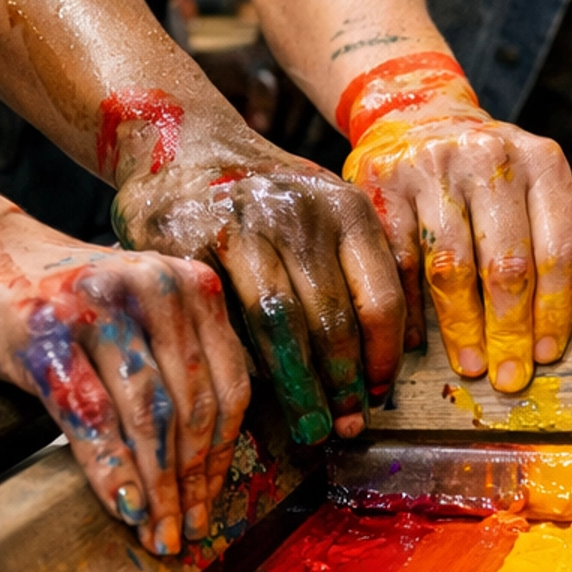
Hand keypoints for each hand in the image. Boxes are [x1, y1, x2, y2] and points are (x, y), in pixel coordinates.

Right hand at [0, 205, 249, 554]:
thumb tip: (207, 469)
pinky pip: (90, 416)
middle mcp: (154, 289)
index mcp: (191, 285)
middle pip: (191, 406)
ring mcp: (99, 309)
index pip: (229, 384)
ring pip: (147, 415)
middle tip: (188, 530)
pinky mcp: (46, 335)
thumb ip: (183, 363)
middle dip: (191, 481)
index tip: (214, 502)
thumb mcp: (143, 313)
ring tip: (158, 531)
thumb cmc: (72, 299)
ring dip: (157, 485)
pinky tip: (123, 504)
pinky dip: (110, 468)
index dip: (223, 454)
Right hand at [109, 110, 403, 448]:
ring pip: (281, 324)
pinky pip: (225, 317)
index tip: (380, 397)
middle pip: (334, 320)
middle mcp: (300, 215)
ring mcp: (243, 227)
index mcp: (348, 211)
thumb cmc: (269, 200)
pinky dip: (244, 361)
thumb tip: (389, 362)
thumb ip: (358, 272)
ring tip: (310, 425)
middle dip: (344, 385)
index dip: (383, 360)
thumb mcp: (325, 214)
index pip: (381, 300)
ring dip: (299, 387)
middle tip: (347, 426)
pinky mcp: (190, 242)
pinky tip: (256, 391)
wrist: (183, 145)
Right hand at [340, 55, 571, 394]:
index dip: (554, 311)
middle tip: (509, 378)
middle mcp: (491, 158)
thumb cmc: (487, 173)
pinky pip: (400, 261)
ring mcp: (433, 168)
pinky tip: (416, 343)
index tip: (546, 355)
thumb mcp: (530, 184)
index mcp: (542, 162)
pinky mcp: (382, 183)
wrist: (418, 116)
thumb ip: (543, 239)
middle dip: (509, 331)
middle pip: (506, 264)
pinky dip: (409, 309)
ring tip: (471, 365)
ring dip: (462, 328)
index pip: (558, 249)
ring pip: (451, 267)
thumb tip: (542, 340)